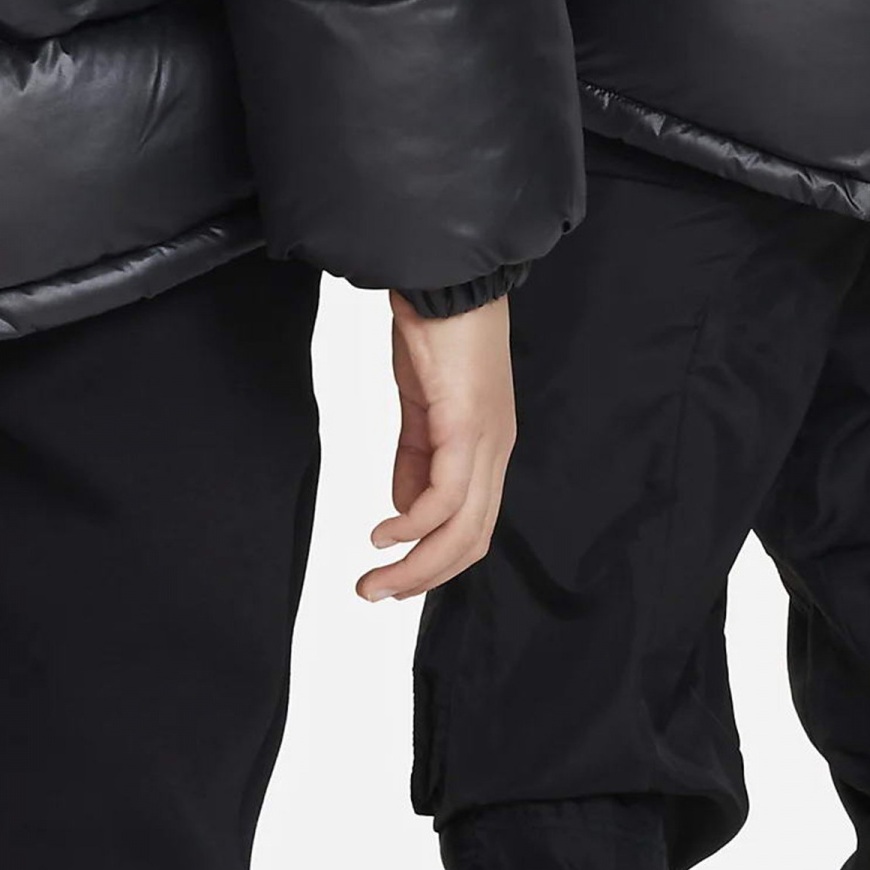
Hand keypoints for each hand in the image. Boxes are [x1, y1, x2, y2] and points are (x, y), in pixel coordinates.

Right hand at [358, 292, 515, 601]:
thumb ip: (416, 455)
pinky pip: (443, 496)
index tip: (393, 577)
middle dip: (422, 577)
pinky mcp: (465, 426)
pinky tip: (383, 532)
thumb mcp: (421, 402)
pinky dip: (413, 524)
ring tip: (374, 580)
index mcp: (487, 445)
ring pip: (461, 529)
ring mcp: (485, 440)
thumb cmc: (435, 329)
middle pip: (470, 540)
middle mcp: (495, 450)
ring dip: (415, 565)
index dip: (435, 560)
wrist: (443, 276)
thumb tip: (403, 508)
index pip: (472, 525)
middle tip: (375, 593)